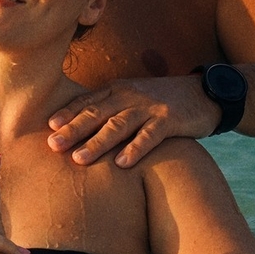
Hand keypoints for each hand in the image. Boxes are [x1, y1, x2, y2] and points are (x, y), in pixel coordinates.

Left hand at [47, 72, 220, 167]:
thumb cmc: (163, 102)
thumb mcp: (134, 98)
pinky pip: (150, 135)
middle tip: (52, 146)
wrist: (205, 93)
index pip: (87, 101)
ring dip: (97, 142)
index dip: (68, 113)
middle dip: (73, 129)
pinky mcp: (170, 119)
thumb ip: (112, 109)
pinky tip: (122, 163)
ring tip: (79, 159)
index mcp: (118, 90)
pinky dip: (135, 149)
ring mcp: (149, 107)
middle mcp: (130, 96)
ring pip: (118, 124)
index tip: (48, 127)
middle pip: (97, 112)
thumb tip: (83, 130)